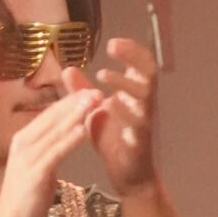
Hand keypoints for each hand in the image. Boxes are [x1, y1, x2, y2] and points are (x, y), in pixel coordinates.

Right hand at [0, 90, 101, 216]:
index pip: (50, 115)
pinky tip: (83, 130)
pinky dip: (69, 140)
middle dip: (76, 103)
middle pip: (53, 118)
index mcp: (24, 140)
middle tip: (98, 90)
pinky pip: (55, 153)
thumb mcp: (40, 167)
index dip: (70, 102)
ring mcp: (28, 158)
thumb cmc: (28, 198)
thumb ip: (49, 150)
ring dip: (76, 115)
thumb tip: (63, 137)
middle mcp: (23, 144)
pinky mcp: (35, 173)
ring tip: (94, 102)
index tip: (90, 91)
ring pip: (55, 131)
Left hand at [86, 37, 159, 195]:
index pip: (140, 65)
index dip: (130, 51)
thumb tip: (68, 68)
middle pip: (149, 73)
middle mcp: (143, 104)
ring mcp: (144, 121)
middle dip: (133, 57)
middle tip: (113, 47)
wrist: (128, 174)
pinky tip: (110, 106)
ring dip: (125, 83)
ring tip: (103, 76)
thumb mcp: (93, 110)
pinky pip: (138, 124)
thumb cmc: (114, 140)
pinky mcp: (140, 140)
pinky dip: (125, 112)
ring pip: (145, 96)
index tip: (112, 42)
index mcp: (133, 95)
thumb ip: (82, 91)